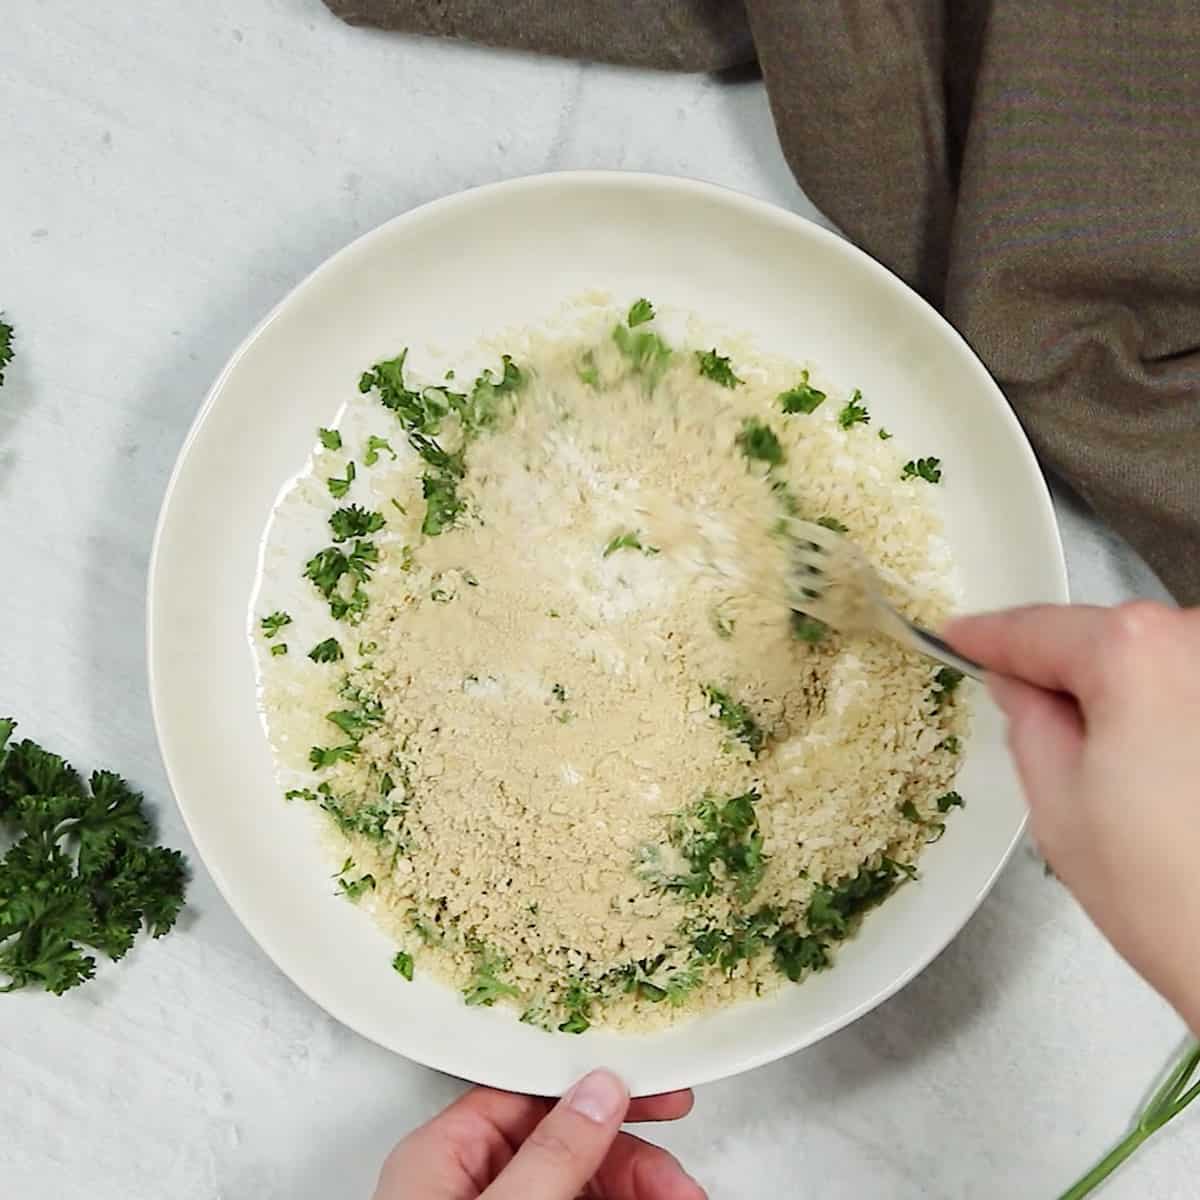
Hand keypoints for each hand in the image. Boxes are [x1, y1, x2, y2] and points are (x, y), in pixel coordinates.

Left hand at [373, 1069, 705, 1199]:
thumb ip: (551, 1155)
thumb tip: (597, 1093)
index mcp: (443, 1157)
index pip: (529, 1095)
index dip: (597, 1090)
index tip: (656, 1097)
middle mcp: (467, 1186)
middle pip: (566, 1146)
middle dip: (631, 1164)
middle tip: (680, 1187)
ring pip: (581, 1191)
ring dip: (635, 1195)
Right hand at [946, 602, 1199, 1027]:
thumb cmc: (1171, 895)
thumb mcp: (1057, 804)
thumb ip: (1027, 721)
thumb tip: (1022, 688)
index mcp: (1134, 653)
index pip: (1036, 630)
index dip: (987, 638)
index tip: (958, 638)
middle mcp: (1198, 641)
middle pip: (1102, 638)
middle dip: (1061, 670)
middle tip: (1022, 714)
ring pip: (1155, 658)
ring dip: (1120, 692)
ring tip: (1107, 767)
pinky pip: (1191, 687)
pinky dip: (1168, 711)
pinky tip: (1162, 772)